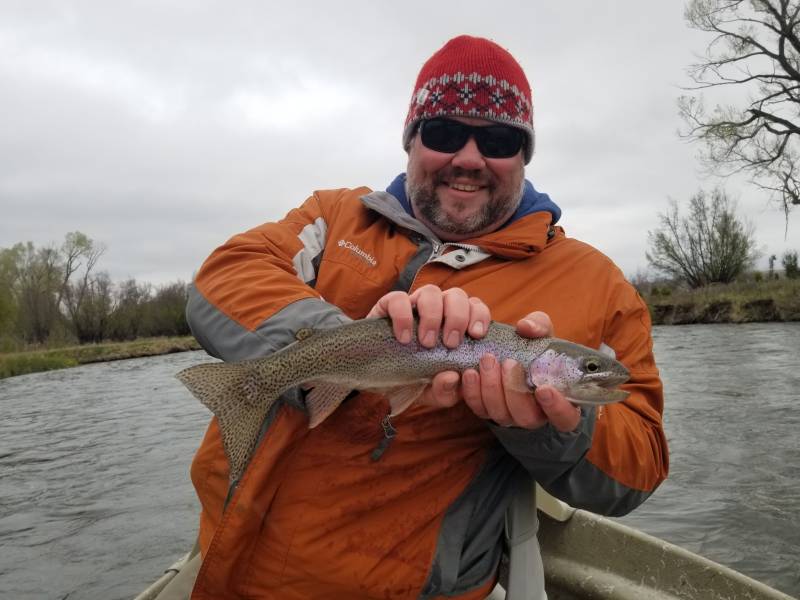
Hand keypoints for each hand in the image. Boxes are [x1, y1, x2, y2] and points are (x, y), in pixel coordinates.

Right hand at [366, 285, 488, 407]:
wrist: (379, 383)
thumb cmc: (415, 381)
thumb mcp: (435, 393)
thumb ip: (448, 390)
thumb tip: (452, 377)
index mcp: (455, 323)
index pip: (475, 306)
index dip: (479, 315)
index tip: (476, 335)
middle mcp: (437, 309)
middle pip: (456, 295)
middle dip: (457, 317)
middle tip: (450, 343)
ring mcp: (412, 306)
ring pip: (430, 291)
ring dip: (433, 316)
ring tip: (427, 342)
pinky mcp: (387, 307)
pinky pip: (397, 298)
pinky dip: (403, 315)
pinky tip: (404, 337)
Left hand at [461, 311, 581, 431]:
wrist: (511, 355)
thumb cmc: (536, 348)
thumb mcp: (543, 334)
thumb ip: (539, 327)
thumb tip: (525, 327)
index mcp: (560, 402)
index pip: (566, 418)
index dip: (556, 408)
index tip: (544, 388)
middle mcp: (536, 415)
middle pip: (527, 417)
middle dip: (515, 390)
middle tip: (509, 363)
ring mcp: (511, 416)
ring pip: (501, 414)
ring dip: (492, 388)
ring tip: (488, 360)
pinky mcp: (488, 411)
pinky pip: (479, 409)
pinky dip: (473, 392)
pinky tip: (470, 373)